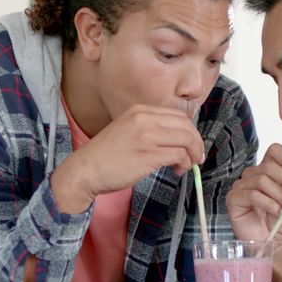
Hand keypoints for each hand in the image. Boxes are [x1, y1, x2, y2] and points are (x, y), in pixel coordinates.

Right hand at [51, 104, 204, 212]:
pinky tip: (176, 171)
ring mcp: (146, 136)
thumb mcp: (127, 130)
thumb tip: (177, 138)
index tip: (191, 145)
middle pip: (186, 126)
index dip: (190, 131)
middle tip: (196, 157)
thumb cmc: (105, 156)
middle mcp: (144, 119)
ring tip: (186, 166)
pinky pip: (179, 155)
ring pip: (187, 139)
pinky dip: (184, 164)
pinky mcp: (148, 155)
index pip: (178, 115)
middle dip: (196, 143)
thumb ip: (149, 128)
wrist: (84, 170)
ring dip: (192, 155)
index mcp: (140, 110)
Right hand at [226, 143, 281, 249]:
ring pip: (261, 180)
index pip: (275, 151)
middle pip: (269, 166)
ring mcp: (242, 185)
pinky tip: (278, 212)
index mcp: (269, 169)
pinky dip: (269, 203)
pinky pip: (252, 195)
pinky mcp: (234, 199)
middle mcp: (253, 174)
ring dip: (281, 195)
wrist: (276, 242)